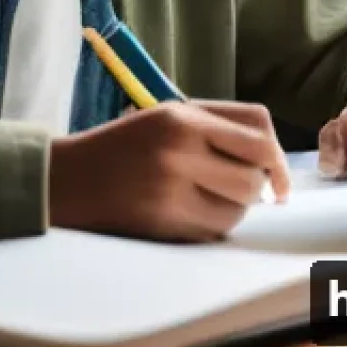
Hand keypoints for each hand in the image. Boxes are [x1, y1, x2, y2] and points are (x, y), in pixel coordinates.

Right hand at [49, 100, 290, 241]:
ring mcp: (172, 188)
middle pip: (255, 175)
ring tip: (206, 197)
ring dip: (233, 208)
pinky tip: (188, 212)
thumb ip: (219, 128)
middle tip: (236, 187)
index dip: (277, 156)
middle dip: (256, 187)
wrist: (68, 178)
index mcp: (183, 116)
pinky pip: (214, 231)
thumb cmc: (125, 145)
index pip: (258, 129)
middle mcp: (180, 148)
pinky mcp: (164, 223)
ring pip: (238, 208)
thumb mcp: (168, 117)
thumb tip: (273, 164)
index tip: (277, 175)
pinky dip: (212, 226)